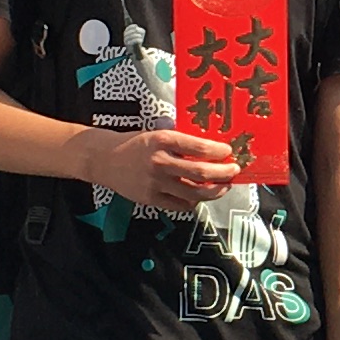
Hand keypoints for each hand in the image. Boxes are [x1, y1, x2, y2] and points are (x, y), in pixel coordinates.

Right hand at [98, 123, 238, 214]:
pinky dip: (194, 201)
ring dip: (215, 190)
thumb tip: (212, 150)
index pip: (198, 147)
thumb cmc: (136, 144)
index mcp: (163, 140)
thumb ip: (181, 143)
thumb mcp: (158, 134)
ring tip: (223, 186)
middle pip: (201, 172)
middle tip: (234, 170)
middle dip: (223, 172)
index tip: (228, 151)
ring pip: (195, 192)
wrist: (105, 159)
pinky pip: (181, 205)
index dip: (218, 151)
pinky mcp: (151, 199)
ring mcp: (156, 183)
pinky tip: (200, 195)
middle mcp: (160, 162)